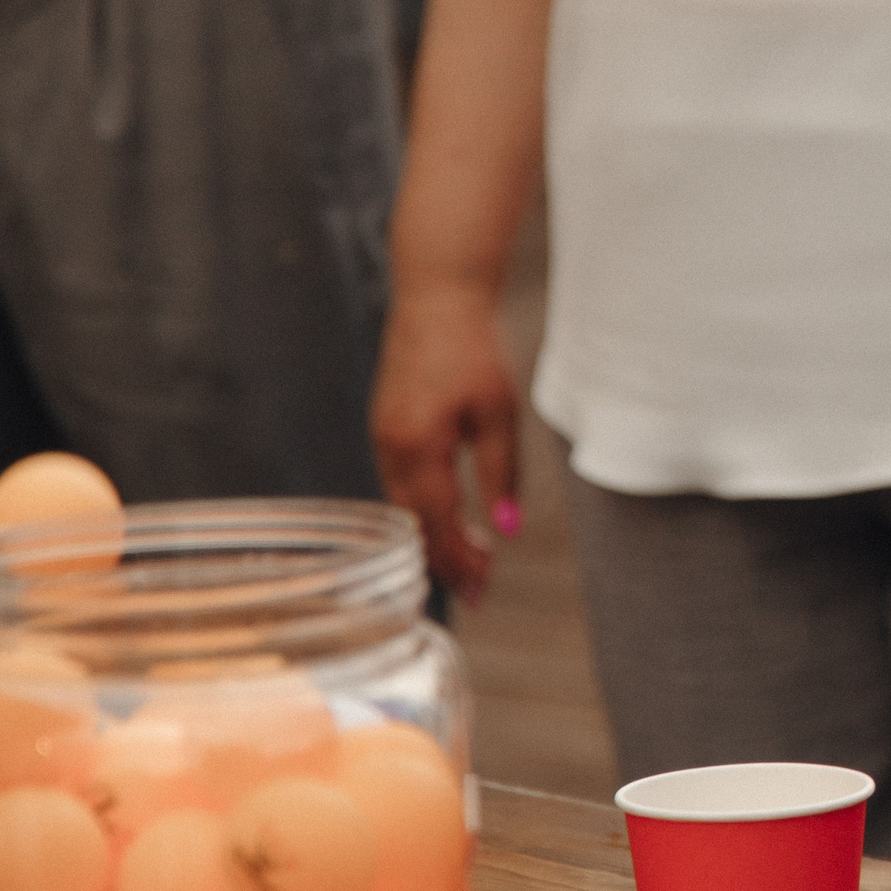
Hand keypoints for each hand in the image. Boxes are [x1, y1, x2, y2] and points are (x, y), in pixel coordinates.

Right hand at [371, 280, 521, 602]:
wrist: (437, 299)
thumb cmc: (473, 350)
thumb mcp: (498, 414)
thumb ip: (500, 475)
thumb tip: (508, 531)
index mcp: (418, 447)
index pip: (438, 524)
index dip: (461, 561)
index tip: (484, 590)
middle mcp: (390, 447)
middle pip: (415, 524)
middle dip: (446, 561)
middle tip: (479, 591)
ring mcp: (382, 436)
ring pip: (404, 507)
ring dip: (433, 537)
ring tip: (469, 562)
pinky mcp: (385, 426)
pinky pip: (399, 484)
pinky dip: (422, 509)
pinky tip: (445, 518)